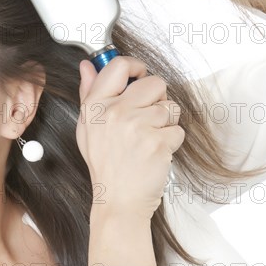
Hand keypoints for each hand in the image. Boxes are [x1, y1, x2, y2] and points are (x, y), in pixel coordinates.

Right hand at [76, 56, 184, 220]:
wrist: (118, 200)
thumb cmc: (105, 164)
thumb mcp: (87, 127)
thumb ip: (88, 93)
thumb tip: (87, 66)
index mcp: (96, 105)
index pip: (119, 65)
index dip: (136, 67)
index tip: (140, 76)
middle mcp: (115, 112)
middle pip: (154, 82)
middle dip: (157, 98)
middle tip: (147, 117)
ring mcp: (137, 127)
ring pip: (170, 106)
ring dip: (166, 122)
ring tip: (149, 138)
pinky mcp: (158, 142)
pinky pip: (178, 129)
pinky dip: (171, 141)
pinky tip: (155, 152)